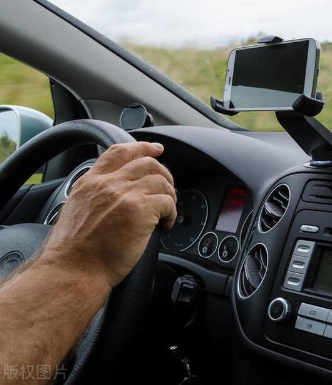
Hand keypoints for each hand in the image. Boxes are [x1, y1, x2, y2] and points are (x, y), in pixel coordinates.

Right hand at [40, 142, 176, 288]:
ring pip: (161, 180)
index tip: (157, 148)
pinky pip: (168, 202)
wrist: (73, 270)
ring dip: (169, 195)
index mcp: (91, 182)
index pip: (120, 151)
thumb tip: (116, 194)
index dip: (142, 147)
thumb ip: (96, 194)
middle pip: (147, 163)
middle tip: (169, 189)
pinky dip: (172, 213)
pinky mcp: (141, 209)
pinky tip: (166, 224)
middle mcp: (108, 183)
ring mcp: (125, 194)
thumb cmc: (74, 251)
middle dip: (164, 174)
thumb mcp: (76, 209)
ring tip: (166, 211)